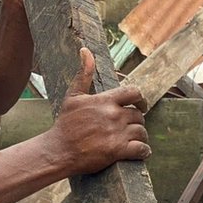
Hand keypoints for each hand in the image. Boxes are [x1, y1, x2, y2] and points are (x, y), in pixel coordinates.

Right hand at [45, 48, 150, 174]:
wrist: (58, 151)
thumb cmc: (65, 124)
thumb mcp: (73, 96)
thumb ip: (83, 74)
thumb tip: (85, 50)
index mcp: (105, 100)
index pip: (134, 93)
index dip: (140, 100)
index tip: (141, 106)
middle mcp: (113, 115)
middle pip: (139, 115)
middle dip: (136, 121)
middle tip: (131, 127)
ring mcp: (117, 133)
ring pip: (142, 132)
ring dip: (141, 136)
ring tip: (135, 140)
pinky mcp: (118, 151)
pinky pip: (142, 149)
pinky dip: (144, 151)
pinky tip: (140, 151)